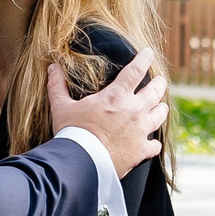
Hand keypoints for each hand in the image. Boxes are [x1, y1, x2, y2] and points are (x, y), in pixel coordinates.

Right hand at [47, 51, 167, 174]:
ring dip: (161, 108)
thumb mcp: (61, 107)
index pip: (136, 70)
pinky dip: (154, 143)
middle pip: (155, 91)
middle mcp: (134, 110)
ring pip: (160, 115)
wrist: (82, 163)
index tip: (149, 52)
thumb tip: (52, 68)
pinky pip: (154, 145)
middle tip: (160, 80)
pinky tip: (152, 143)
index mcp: (116, 96)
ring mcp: (140, 131)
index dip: (144, 58)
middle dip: (159, 83)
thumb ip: (58, 87)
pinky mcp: (141, 150)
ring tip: (162, 106)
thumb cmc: (72, 133)